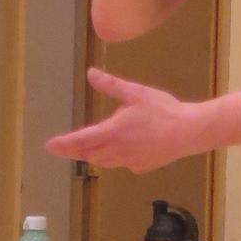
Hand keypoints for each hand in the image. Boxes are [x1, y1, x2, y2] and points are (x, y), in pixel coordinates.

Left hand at [46, 70, 208, 171]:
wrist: (190, 132)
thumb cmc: (164, 110)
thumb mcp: (136, 92)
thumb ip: (111, 85)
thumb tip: (91, 73)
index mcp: (113, 131)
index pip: (81, 140)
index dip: (64, 144)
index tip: (50, 146)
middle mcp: (118, 150)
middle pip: (90, 154)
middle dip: (75, 151)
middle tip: (63, 148)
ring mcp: (130, 161)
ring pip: (104, 161)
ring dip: (93, 155)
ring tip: (86, 150)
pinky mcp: (142, 166)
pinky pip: (122, 163)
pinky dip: (115, 158)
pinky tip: (121, 150)